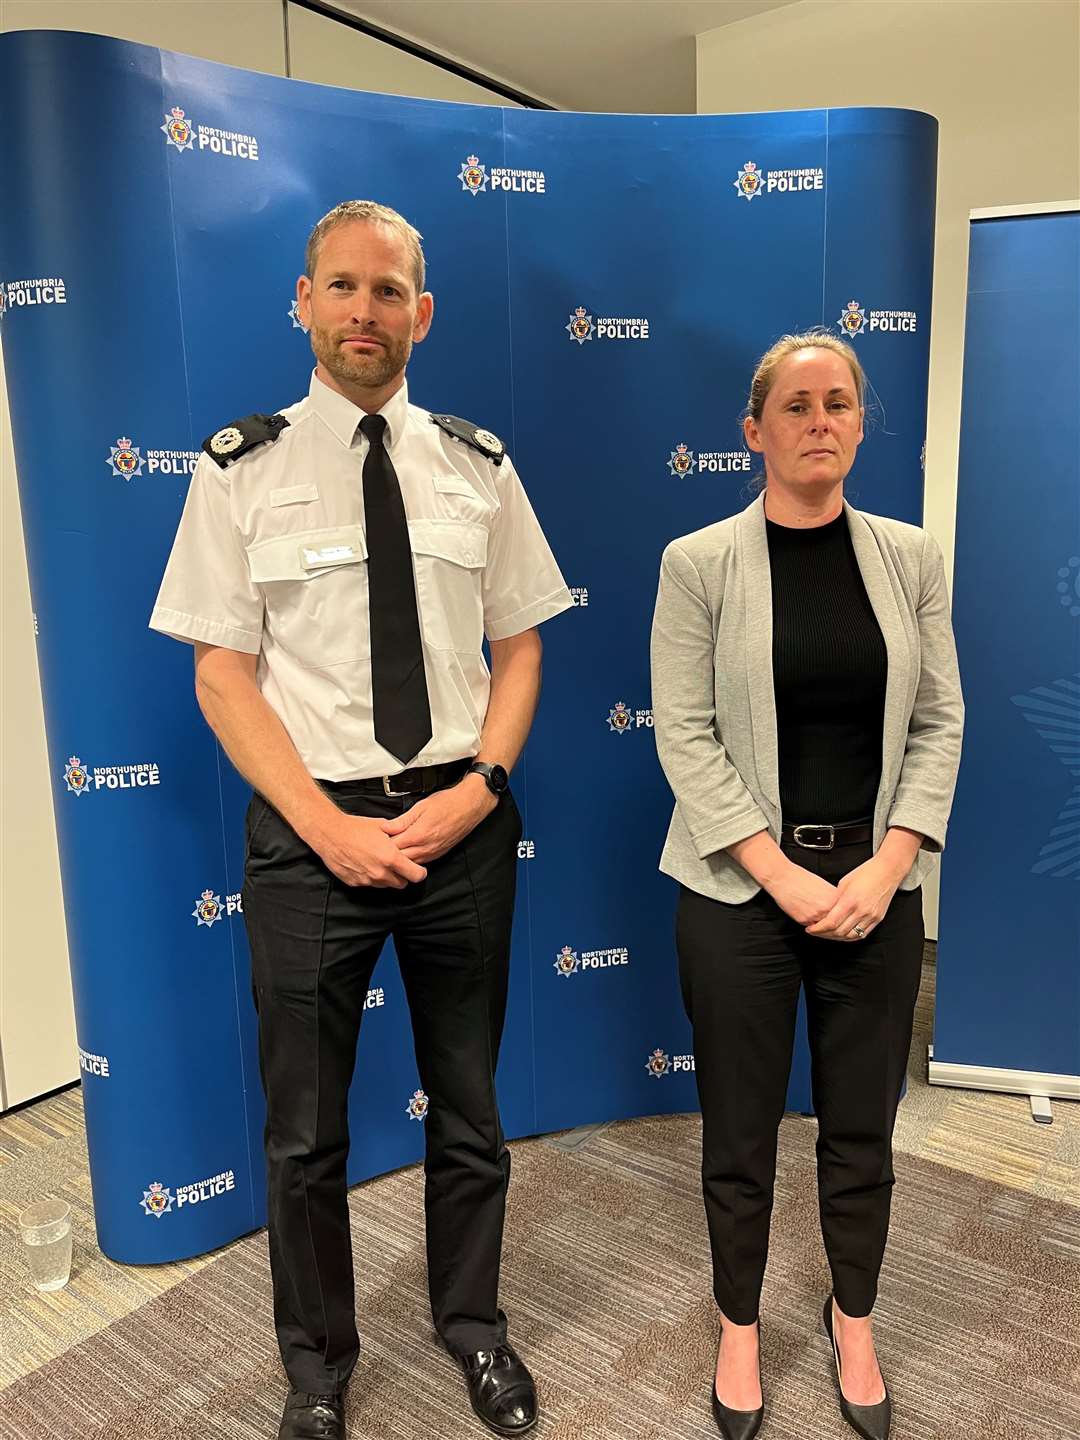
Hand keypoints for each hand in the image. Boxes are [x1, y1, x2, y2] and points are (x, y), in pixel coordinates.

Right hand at [315, 812, 427, 888]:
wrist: (330, 834)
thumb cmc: (355, 828)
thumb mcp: (382, 827)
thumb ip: (398, 836)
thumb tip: (409, 838)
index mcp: (391, 858)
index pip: (416, 875)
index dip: (419, 872)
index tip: (417, 868)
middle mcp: (380, 873)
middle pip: (402, 884)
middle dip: (402, 875)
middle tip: (397, 864)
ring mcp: (367, 880)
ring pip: (386, 885)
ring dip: (387, 877)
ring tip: (379, 862)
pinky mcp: (356, 883)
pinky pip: (370, 884)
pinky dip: (371, 877)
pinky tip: (366, 864)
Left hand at [381, 776, 497, 863]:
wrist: (469, 807)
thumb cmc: (447, 803)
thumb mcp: (420, 807)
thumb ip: (401, 821)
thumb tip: (385, 828)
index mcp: (419, 835)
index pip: (393, 847)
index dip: (382, 844)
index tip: (376, 840)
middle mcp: (426, 847)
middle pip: (400, 859)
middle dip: (389, 854)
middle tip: (380, 847)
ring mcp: (433, 853)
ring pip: (410, 863)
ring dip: (400, 859)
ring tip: (391, 851)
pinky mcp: (438, 854)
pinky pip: (421, 862)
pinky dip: (411, 859)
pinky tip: (407, 852)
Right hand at [761, 859, 839, 927]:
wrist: (784, 878)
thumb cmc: (801, 879)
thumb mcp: (823, 886)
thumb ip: (832, 899)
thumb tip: (838, 909)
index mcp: (834, 898)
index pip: (845, 916)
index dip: (846, 923)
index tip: (845, 924)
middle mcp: (827, 907)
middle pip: (837, 925)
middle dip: (837, 931)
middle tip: (836, 933)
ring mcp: (816, 915)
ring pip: (826, 930)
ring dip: (825, 933)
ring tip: (824, 932)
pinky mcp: (804, 920)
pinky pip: (813, 929)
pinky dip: (814, 930)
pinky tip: (813, 929)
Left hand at [804, 854, 903, 940]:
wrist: (888, 871)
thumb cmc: (866, 873)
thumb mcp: (844, 883)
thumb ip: (834, 899)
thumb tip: (824, 910)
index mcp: (850, 900)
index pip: (831, 922)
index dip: (818, 929)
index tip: (810, 929)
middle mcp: (861, 911)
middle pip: (839, 932)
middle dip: (824, 934)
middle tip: (815, 932)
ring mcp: (871, 916)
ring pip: (850, 936)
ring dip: (836, 938)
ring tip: (827, 934)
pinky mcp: (877, 919)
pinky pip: (862, 934)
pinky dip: (850, 937)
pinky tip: (842, 934)